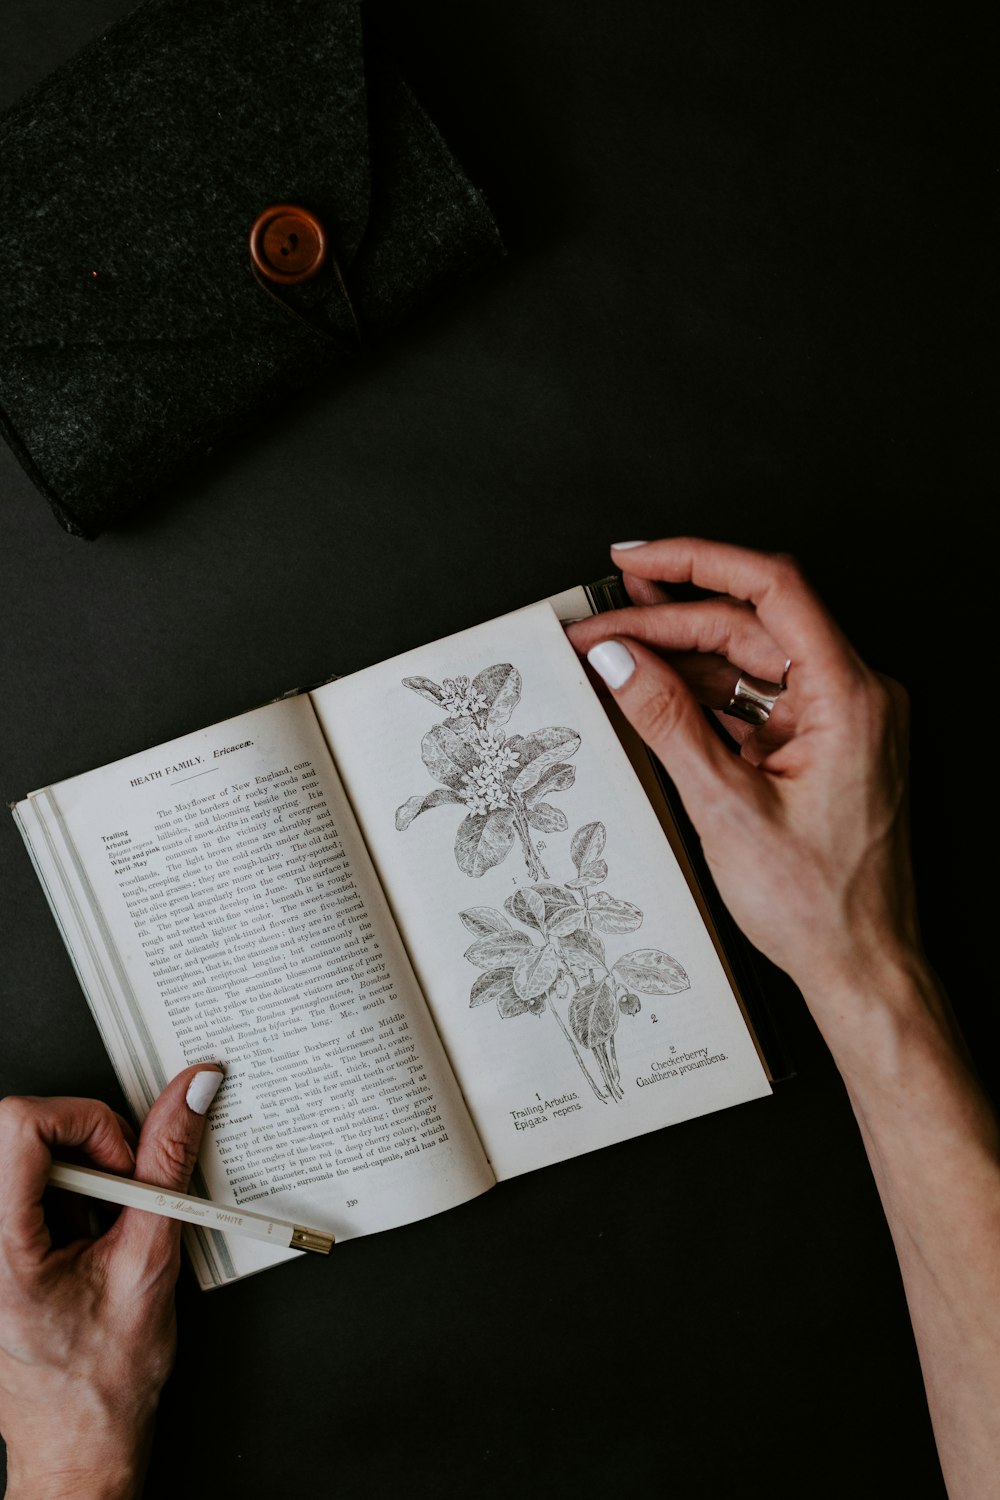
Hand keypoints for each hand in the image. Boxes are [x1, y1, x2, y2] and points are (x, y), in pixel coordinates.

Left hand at [0, 1064, 222, 1499]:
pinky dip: (65, 1193)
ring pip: (19, 1154)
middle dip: (84, 1144)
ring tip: (100, 1226)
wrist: (80, 1444)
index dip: (85, 1124)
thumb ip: (169, 1165)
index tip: (121, 1163)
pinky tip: (85, 1237)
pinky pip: (19, 1184)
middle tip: (117, 1191)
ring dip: (76, 1171)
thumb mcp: (151, 1261)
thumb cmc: (104, 1380)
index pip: (18, 1125)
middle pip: (16, 1131)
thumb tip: (188, 1096)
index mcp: (0, 1246)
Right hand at [566, 538, 919, 1010]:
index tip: (638, 559)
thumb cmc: (817, 906)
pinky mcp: (820, 746)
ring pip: (749, 659)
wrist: (860, 966)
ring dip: (679, 653)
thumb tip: (618, 660)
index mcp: (851, 697)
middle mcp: (854, 696)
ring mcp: (838, 720)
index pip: (773, 587)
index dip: (698, 560)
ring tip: (611, 648)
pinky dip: (703, 694)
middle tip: (596, 628)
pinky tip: (652, 687)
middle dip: (668, 620)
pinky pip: (755, 699)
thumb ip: (667, 721)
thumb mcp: (725, 808)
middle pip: (751, 624)